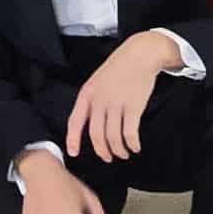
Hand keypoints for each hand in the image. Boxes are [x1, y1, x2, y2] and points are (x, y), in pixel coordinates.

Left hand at [66, 31, 175, 161]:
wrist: (139, 55)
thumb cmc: (119, 68)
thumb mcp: (97, 81)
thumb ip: (92, 100)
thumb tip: (91, 124)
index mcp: (87, 94)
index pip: (75, 121)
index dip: (73, 140)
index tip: (73, 153)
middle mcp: (99, 101)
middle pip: (96, 135)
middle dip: (102, 151)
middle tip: (108, 158)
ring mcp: (116, 104)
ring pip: (113, 138)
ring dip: (119, 150)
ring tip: (124, 153)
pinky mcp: (133, 107)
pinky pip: (130, 133)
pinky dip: (132, 144)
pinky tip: (135, 147)